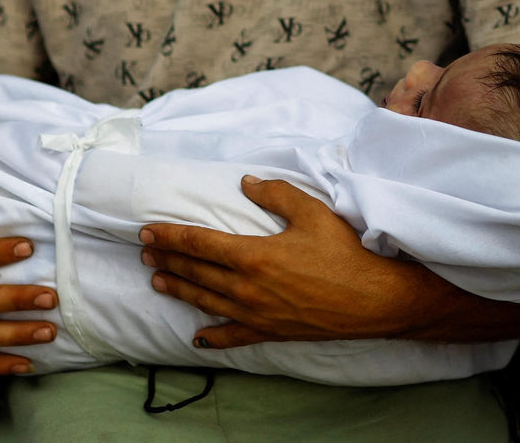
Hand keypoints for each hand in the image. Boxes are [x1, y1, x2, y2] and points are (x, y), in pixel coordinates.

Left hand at [140, 176, 432, 349]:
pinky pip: (233, 337)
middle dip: (168, 261)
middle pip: (196, 273)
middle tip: (145, 252)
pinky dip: (212, 337)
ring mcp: (256, 314)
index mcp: (253, 255)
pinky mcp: (270, 332)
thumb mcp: (312, 212)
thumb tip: (246, 183)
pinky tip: (197, 336)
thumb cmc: (344, 252)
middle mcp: (247, 288)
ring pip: (206, 302)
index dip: (171, 237)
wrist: (373, 299)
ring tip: (158, 282)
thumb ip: (275, 194)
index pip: (199, 244)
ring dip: (179, 291)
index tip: (148, 231)